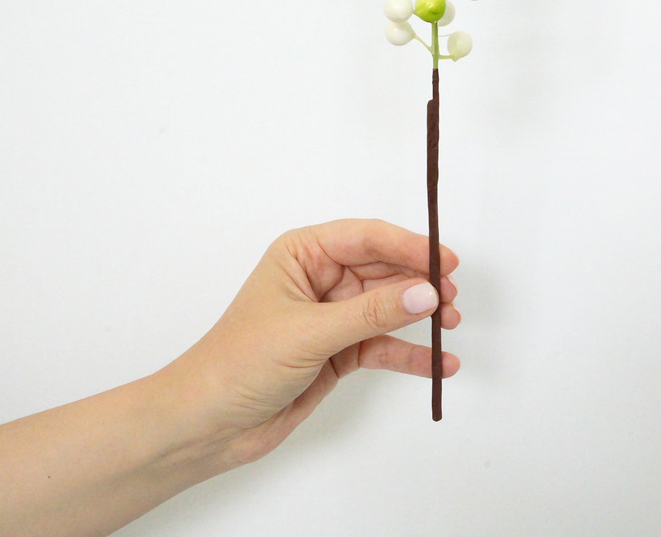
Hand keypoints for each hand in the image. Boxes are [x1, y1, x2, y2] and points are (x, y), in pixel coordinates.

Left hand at [162, 218, 460, 466]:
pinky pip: (383, 345)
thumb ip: (372, 313)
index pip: (366, 238)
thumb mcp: (310, 332)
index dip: (408, 247)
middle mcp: (320, 278)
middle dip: (420, 284)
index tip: (445, 263)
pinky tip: (439, 362)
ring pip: (388, 307)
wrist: (208, 423)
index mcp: (302, 253)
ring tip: (451, 326)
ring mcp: (331, 316)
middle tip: (452, 300)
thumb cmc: (240, 363)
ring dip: (420, 317)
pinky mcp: (338, 352)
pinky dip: (410, 353)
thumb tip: (426, 294)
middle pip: (383, 270)